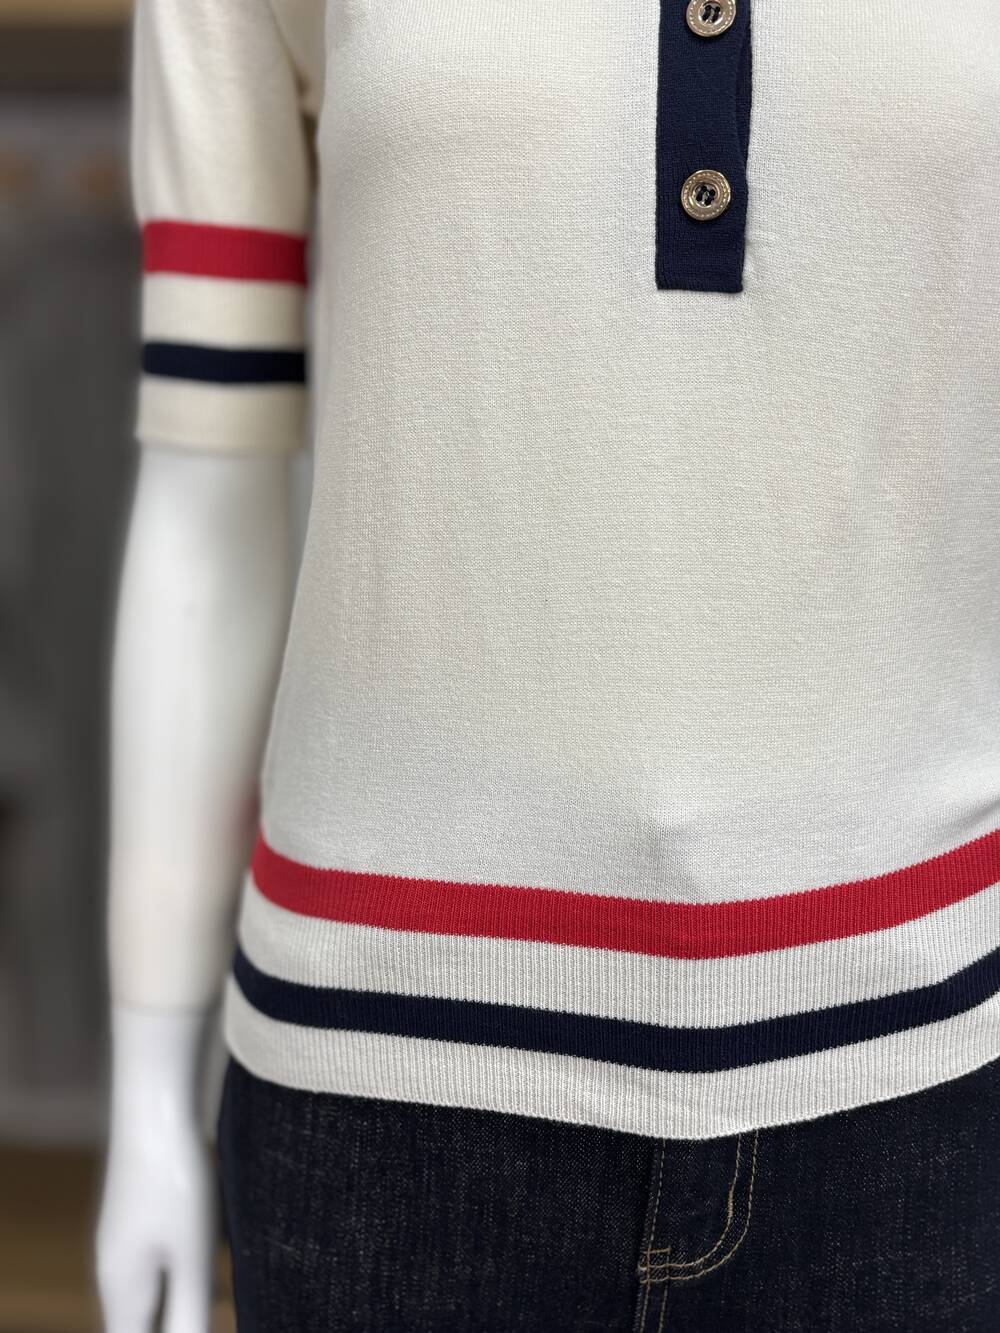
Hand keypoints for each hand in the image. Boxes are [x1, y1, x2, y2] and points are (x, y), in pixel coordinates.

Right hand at [95, 1006, 218, 1332]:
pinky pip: (165, 1254)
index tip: (196, 1319)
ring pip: (156, 1285)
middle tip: (206, 1300)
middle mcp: (115, 1268)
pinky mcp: (143, 1211)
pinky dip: (189, 1259)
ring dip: (186, 1291)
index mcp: (122, 1289)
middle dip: (176, 1318)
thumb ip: (188, 1312)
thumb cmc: (176, 1179)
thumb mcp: (191, 1255)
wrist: (155, 1103)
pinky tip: (218, 1239)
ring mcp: (126, 1237)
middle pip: (142, 1318)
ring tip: (216, 1266)